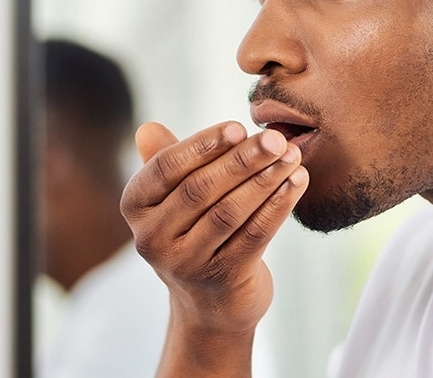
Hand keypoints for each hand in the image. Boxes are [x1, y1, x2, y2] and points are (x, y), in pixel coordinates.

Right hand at [120, 121, 307, 373]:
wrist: (210, 304)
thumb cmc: (192, 232)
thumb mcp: (172, 199)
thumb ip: (165, 161)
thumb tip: (147, 128)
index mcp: (136, 207)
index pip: (166, 167)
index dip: (203, 145)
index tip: (239, 127)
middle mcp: (152, 239)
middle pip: (200, 189)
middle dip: (243, 159)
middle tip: (276, 139)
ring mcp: (186, 263)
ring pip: (229, 211)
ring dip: (266, 179)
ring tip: (292, 156)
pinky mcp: (223, 279)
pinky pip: (255, 234)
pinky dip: (278, 205)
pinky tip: (296, 183)